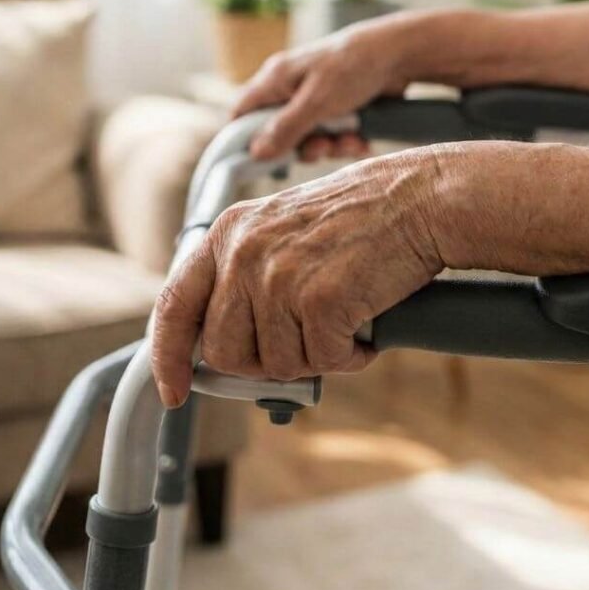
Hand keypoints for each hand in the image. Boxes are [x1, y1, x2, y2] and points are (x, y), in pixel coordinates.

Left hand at [150, 148, 447, 406]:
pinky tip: (365, 327)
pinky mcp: (319, 299)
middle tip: (305, 347)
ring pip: (277, 364)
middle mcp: (244, 253)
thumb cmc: (362, 218)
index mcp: (229, 232)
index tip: (174, 391)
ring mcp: (279, 276)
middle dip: (264, 363)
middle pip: (224, 351)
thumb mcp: (284, 230)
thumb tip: (227, 352)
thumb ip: (248, 278)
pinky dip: (349, 356)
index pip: (175, 304)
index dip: (169, 356)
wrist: (419, 198)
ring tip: (344, 322)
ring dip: (315, 357)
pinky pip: (322, 362)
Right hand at [231, 16, 419, 160]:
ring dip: (330, 147)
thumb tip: (255, 154)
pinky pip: (333, 135)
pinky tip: (362, 141)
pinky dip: (346, 142)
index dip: (243, 139)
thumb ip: (285, 129)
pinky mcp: (339, 107)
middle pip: (279, 133)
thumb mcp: (317, 102)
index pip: (242, 113)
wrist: (400, 54)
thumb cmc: (353, 67)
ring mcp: (316, 98)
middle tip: (321, 148)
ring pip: (309, 138)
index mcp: (276, 79)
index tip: (254, 164)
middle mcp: (291, 88)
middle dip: (303, 147)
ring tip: (350, 142)